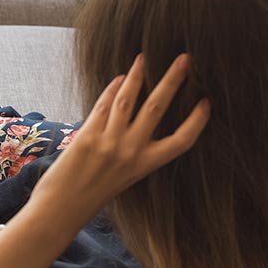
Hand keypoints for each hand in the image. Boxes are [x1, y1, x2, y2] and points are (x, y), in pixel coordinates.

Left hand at [29, 53, 210, 227]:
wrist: (60, 209)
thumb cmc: (91, 196)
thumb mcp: (123, 178)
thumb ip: (133, 153)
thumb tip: (138, 120)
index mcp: (144, 166)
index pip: (181, 141)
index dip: (197, 121)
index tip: (207, 102)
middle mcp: (130, 152)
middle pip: (158, 107)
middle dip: (172, 80)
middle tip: (185, 59)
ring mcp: (109, 142)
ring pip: (128, 99)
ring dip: (137, 75)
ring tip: (144, 57)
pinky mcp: (87, 135)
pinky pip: (103, 105)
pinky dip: (112, 89)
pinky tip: (118, 78)